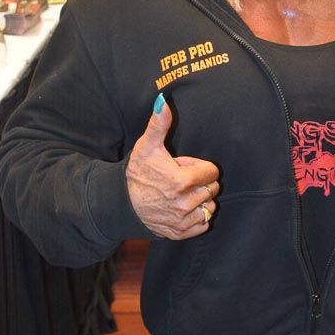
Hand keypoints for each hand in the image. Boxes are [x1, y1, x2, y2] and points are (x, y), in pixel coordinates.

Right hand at [126, 96, 219, 239]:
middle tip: (182, 180)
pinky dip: (197, 217)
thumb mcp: (147, 146)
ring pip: (210, 207)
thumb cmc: (138, 173)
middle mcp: (184, 203)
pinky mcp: (180, 232)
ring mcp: (182, 220)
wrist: (122, 203)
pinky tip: (183, 208)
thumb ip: (159, 124)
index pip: (212, 172)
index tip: (184, 167)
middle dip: (200, 182)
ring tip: (183, 194)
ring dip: (201, 200)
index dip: (199, 166)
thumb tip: (163, 101)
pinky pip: (204, 224)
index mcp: (181, 181)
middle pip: (212, 189)